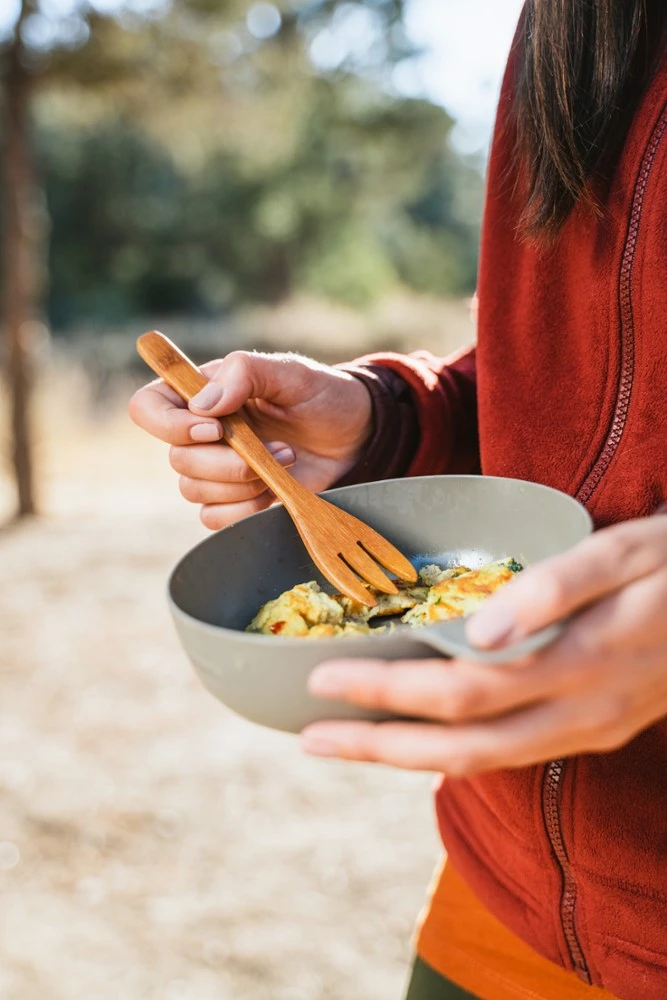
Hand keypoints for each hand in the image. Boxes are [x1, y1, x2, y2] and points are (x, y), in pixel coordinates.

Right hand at [129, 351, 371, 528]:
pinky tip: (275, 489)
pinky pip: (214, 518)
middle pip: (176, 459)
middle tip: (272, 448)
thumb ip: (245, 373)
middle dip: (226, 462)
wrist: (354, 435)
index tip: (215, 429)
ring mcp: (214, 468)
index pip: (147, 407)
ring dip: (242, 484)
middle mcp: (198, 432)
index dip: (169, 425)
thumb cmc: (321, 395)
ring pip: (193, 492)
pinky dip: (244, 510)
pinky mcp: (234, 499)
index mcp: (200, 392)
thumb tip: (202, 406)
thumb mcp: (290, 372)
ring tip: (284, 462)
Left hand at [301, 516, 666, 775]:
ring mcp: (589, 730)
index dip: (388, 691)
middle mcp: (579, 713)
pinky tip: (420, 737)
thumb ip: (556, 586)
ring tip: (347, 742)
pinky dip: (453, 750)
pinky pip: (510, 753)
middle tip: (310, 737)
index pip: (461, 694)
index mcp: (578, 666)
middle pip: (461, 749)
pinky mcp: (596, 729)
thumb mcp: (626, 553)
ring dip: (409, 756)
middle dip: (380, 746)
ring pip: (484, 762)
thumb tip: (480, 631)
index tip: (324, 675)